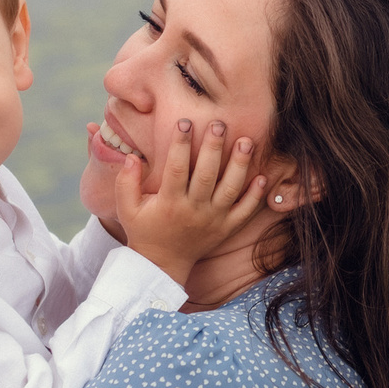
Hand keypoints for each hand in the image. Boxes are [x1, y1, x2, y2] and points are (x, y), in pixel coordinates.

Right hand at [114, 119, 266, 286]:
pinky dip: (256, 195)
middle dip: (213, 147)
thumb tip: (131, 157)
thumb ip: (126, 182)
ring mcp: (214, 220)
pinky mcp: (227, 229)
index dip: (179, 144)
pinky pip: (246, 211)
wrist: (163, 265)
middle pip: (206, 174)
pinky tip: (262, 176)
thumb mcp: (127, 209)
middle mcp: (194, 210)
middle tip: (219, 123)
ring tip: (246, 141)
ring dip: (240, 165)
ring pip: (230, 189)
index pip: (176, 168)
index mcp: (169, 203)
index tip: (184, 122)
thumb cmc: (144, 231)